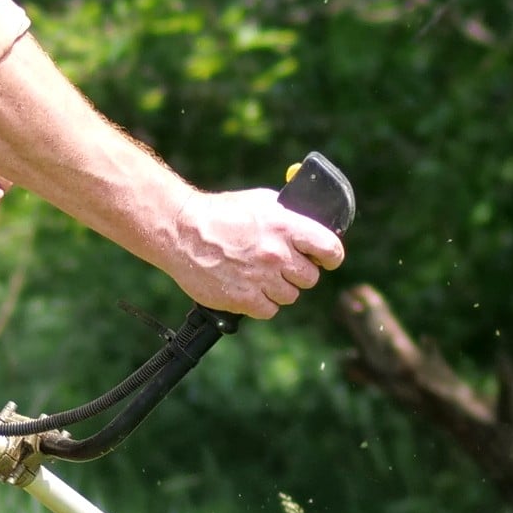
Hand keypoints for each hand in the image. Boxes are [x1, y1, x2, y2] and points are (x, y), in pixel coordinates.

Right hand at [161, 186, 346, 318]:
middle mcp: (277, 254)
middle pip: (310, 278)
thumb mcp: (260, 202)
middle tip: (282, 265)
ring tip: (260, 275)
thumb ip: (289, 216)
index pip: (330, 249)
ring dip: (279, 288)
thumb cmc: (221, 213)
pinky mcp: (243, 299)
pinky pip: (269, 310)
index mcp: (285, 227)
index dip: (331, 256)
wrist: (182, 231)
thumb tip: (311, 226)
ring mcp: (261, 279)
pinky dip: (262, 303)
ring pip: (290, 296)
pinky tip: (249, 288)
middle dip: (298, 272)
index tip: (326, 259)